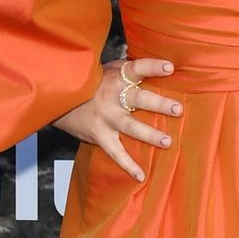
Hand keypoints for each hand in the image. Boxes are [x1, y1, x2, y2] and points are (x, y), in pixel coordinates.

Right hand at [51, 55, 180, 180]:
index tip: (169, 68)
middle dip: (158, 104)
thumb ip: (129, 68)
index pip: (136, 68)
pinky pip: (115, 152)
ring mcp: (106, 117)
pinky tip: (141, 175)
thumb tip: (161, 62)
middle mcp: (112, 97)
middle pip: (138, 99)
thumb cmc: (92, 82)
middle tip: (177, 109)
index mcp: (116, 77)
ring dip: (149, 135)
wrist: (60, 98)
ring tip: (167, 142)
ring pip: (130, 126)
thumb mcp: (108, 69)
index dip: (153, 67)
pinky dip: (127, 165)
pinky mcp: (99, 135)